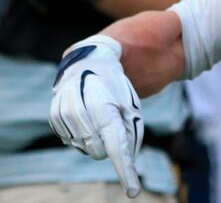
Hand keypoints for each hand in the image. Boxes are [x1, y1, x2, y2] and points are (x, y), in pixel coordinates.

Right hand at [49, 35, 142, 197]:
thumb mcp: (130, 105)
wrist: (88, 63)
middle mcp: (83, 113)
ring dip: (94, 137)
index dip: (125, 170)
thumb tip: (130, 157)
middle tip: (110, 119)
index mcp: (106, 109)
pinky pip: (70, 141)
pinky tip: (83, 116)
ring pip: (84, 148)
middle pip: (100, 152)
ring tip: (95, 113)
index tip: (133, 190)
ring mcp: (65, 116)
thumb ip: (132, 131)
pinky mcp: (55, 118)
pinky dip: (80, 133)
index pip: (117, 147)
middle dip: (108, 142)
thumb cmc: (115, 87)